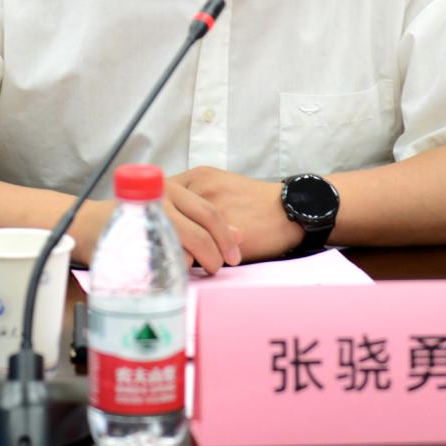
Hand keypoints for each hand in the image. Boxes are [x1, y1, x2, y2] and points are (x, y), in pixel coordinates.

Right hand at [73, 191, 240, 274]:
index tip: (235, 256)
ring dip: (194, 263)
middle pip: (200, 230)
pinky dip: (170, 270)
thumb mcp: (169, 214)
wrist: (87, 225)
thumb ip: (200, 221)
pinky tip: (171, 276)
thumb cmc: (133, 221)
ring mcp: (144, 216)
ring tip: (197, 273)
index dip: (226, 237)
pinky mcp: (129, 237)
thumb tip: (238, 235)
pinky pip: (158, 259)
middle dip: (215, 254)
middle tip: (218, 269)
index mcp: (171, 188)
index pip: (209, 213)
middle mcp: (159, 197)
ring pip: (182, 246)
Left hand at [169, 166, 302, 262]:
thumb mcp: (220, 188)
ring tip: (184, 264)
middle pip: (163, 218)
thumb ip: (194, 201)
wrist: (290, 209)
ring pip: (178, 236)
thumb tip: (168, 226)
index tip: (156, 235)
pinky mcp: (225, 230)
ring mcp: (211, 207)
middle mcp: (200, 188)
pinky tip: (202, 267)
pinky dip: (195, 262)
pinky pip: (198, 251)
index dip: (155, 220)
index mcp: (197, 177)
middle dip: (161, 240)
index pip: (158, 198)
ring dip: (179, 254)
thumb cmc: (255, 204)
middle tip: (163, 255)